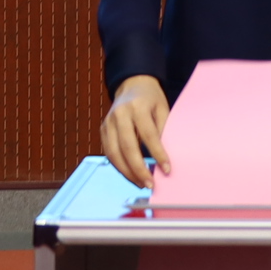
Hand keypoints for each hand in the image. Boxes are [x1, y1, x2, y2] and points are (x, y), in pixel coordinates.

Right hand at [100, 74, 171, 189]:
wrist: (132, 85)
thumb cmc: (151, 99)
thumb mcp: (162, 108)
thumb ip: (162, 130)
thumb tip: (161, 157)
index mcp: (138, 107)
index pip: (148, 134)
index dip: (158, 153)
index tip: (167, 169)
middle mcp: (120, 114)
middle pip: (128, 147)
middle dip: (139, 169)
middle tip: (150, 184)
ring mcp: (108, 122)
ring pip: (114, 153)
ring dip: (127, 172)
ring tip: (141, 183)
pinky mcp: (103, 129)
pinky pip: (109, 152)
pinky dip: (119, 166)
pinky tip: (130, 174)